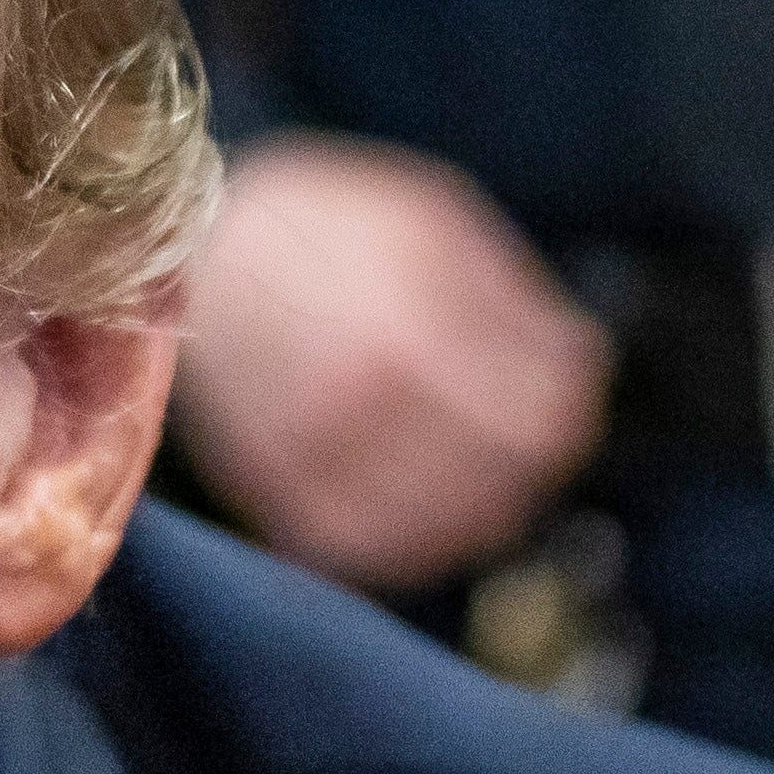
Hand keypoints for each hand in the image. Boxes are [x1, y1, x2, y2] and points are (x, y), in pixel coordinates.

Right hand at [170, 136, 614, 591]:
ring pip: (448, 530)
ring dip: (482, 502)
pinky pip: (377, 551)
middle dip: (532, 457)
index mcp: (412, 327)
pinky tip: (422, 497)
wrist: (193, 253)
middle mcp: (361, 403)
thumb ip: (513, 299)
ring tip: (477, 462)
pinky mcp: (277, 497)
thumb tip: (581, 364)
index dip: (571, 409)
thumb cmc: (327, 226)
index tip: (565, 390)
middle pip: (504, 482)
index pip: (542, 421)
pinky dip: (415, 535)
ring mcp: (313, 458)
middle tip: (526, 429)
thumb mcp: (431, 222)